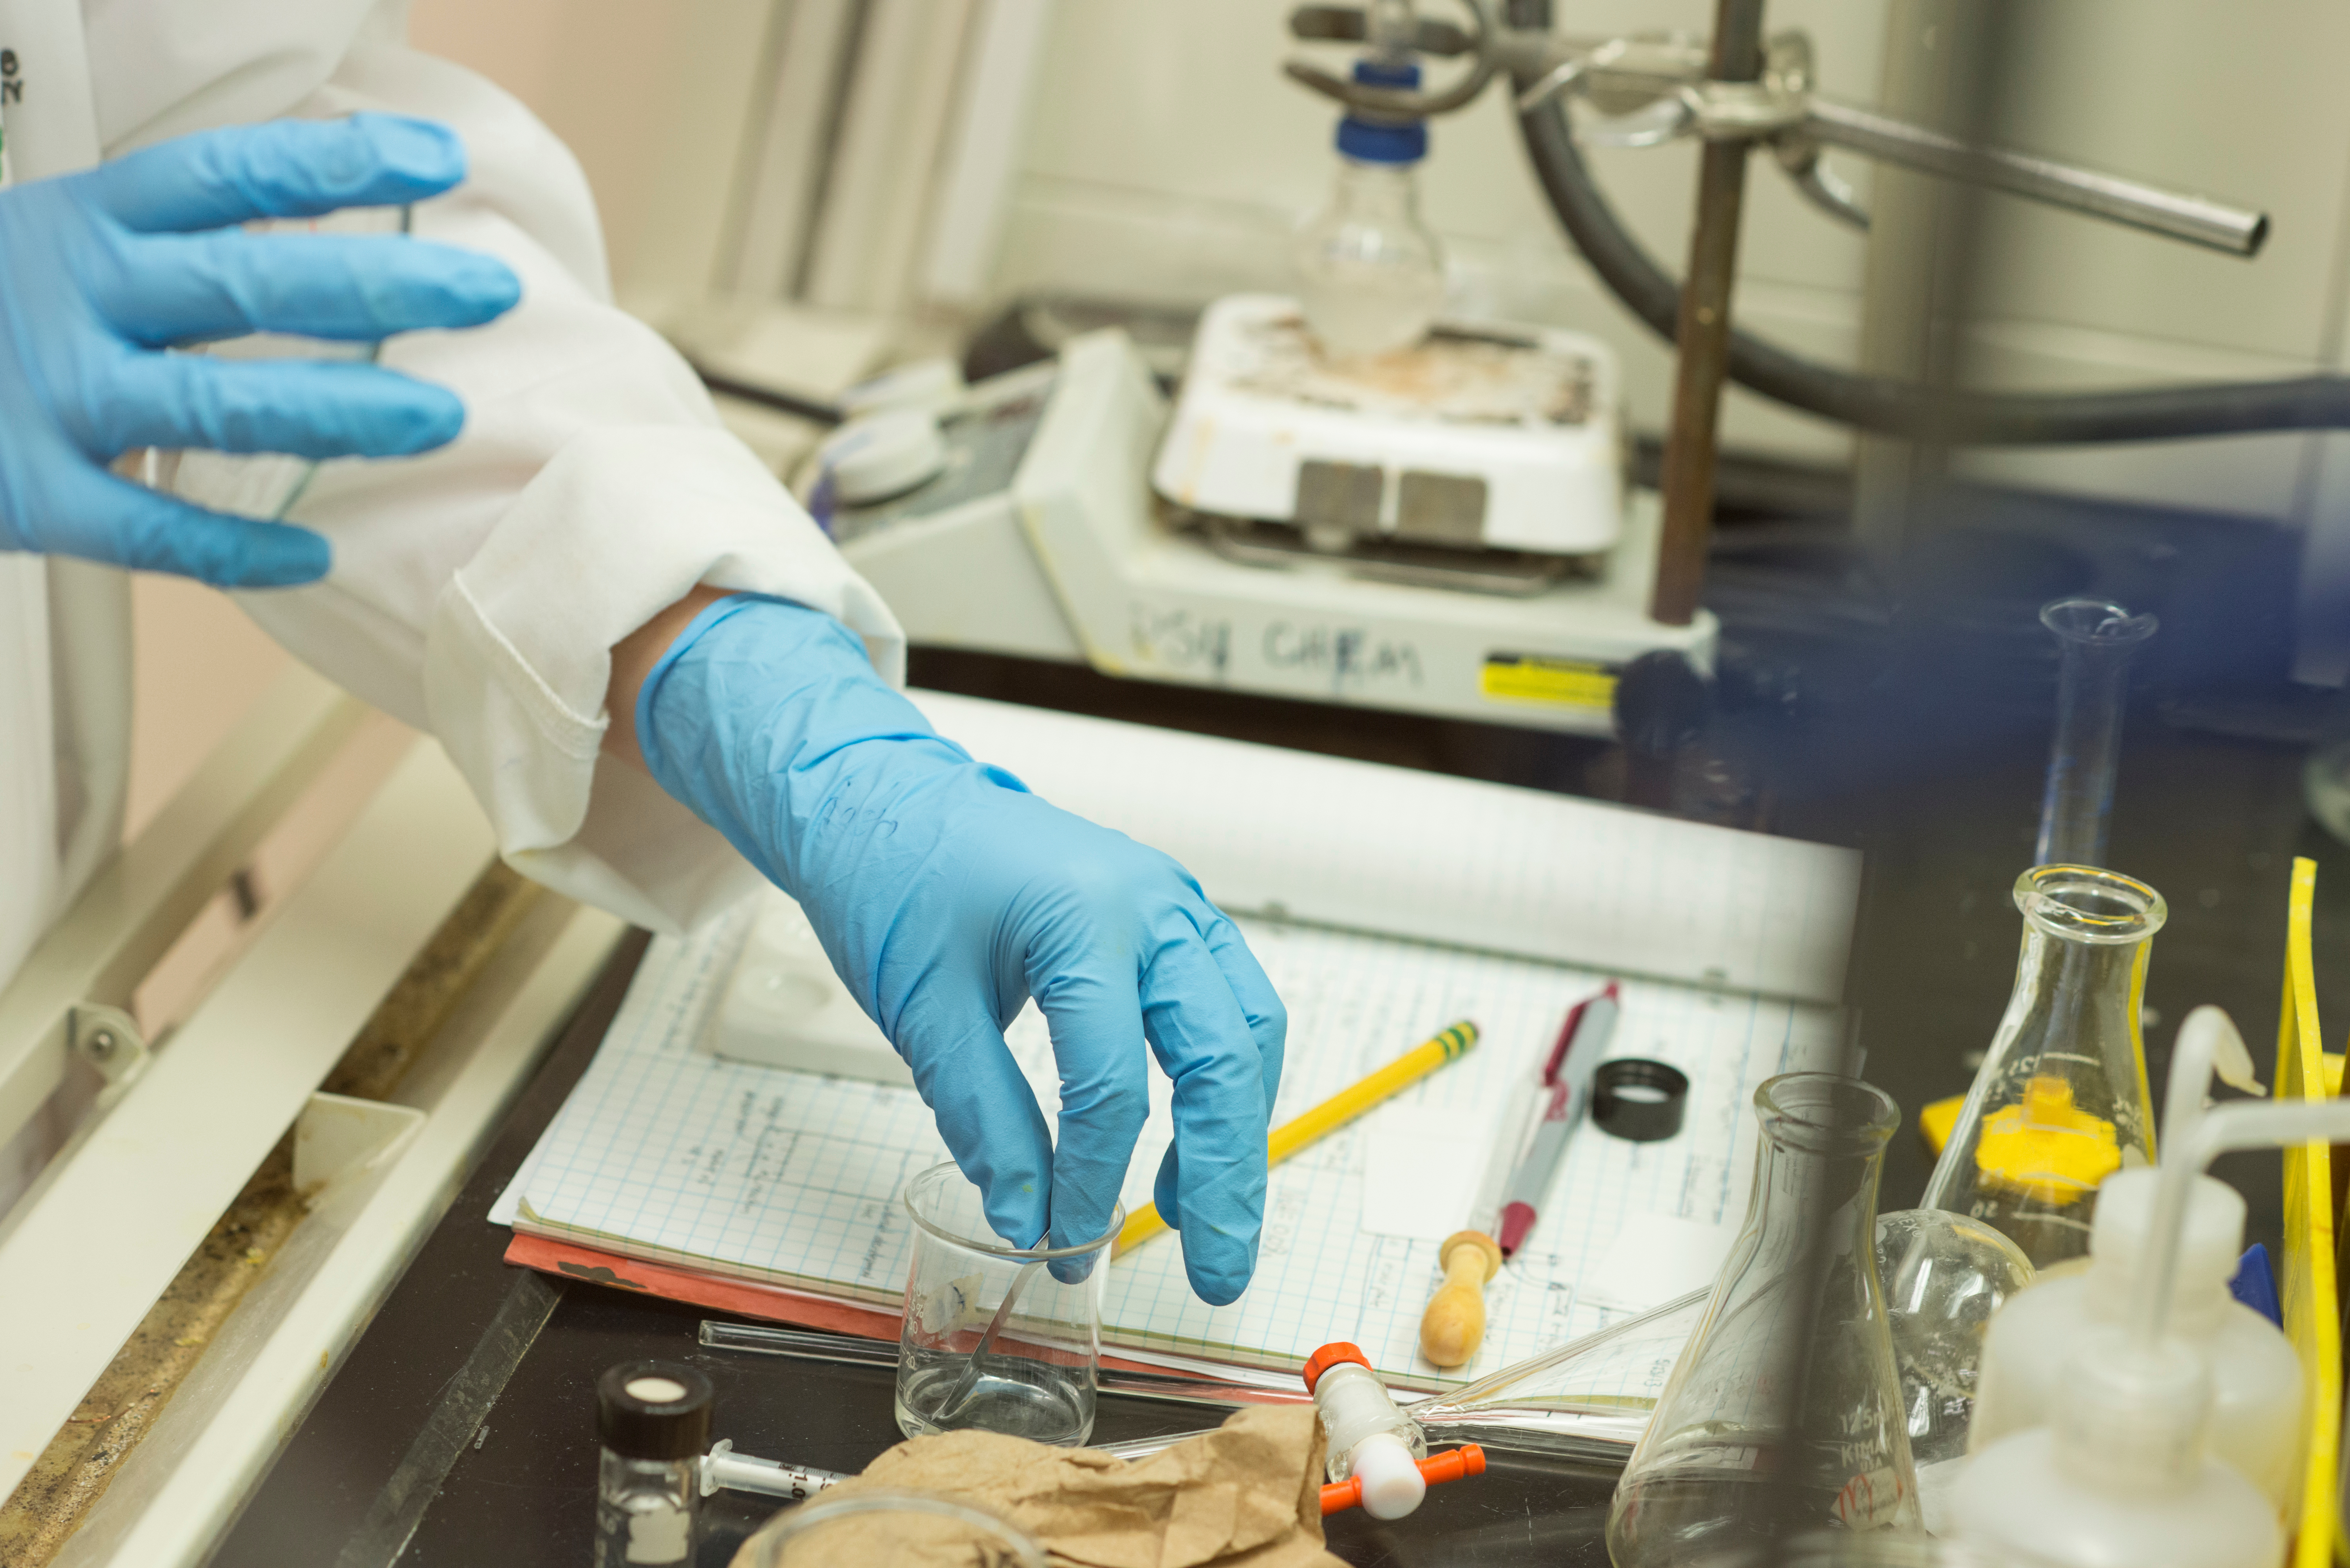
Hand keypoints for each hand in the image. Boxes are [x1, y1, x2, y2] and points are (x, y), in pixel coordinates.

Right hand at [0, 114, 520, 586]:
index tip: (436, 159)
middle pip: (250, 282)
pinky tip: (316, 553)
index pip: (228, 175)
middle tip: (487, 290)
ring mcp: (50, 397)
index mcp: (83, 221)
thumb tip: (324, 234)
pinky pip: (150, 531)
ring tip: (438, 417)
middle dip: (381, 285)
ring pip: (219, 406)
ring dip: (339, 411)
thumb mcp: (61, 243)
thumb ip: (172, 244)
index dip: (337, 163)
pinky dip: (236, 549)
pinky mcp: (27, 492)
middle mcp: (74, 297)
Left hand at [635, 595, 1286, 1303]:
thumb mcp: (923, 1008)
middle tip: (1218, 1272)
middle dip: (1226, 1175)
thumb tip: (1029, 1215)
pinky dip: (1224, 1083)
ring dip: (1236, 1131)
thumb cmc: (897, 882)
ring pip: (1247, 1033)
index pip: (1113, 1079)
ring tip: (1200, 1218)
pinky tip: (1191, 1145)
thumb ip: (981, 1114)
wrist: (888, 798)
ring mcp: (1175, 905)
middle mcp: (1154, 903)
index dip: (1093, 1176)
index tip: (1062, 1242)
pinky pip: (1230, 1009)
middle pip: (1221, 1057)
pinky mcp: (1175, 920)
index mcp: (1085, 915)